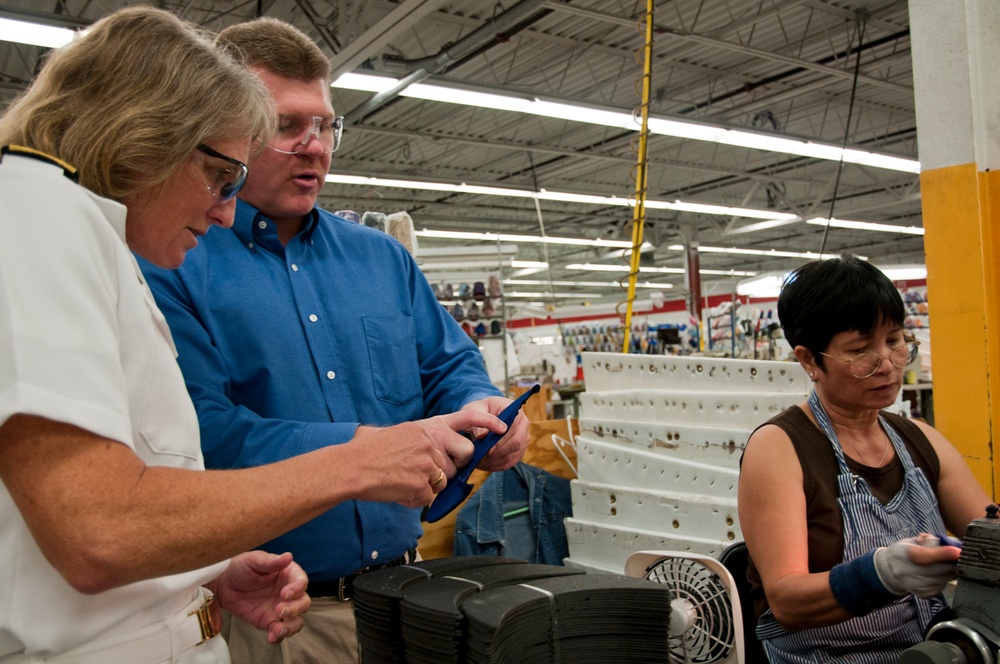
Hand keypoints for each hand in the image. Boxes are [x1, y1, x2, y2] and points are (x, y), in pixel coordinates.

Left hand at [208, 551, 309, 643]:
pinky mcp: (270, 622)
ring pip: (296, 620)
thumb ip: (271, 561)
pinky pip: (280, 632)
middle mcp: (289, 593)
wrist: (223, 584)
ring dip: (290, 626)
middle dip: (294, 609)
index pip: (301, 582)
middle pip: (303, 603)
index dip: (297, 588)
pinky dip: (278, 637)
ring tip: (276, 630)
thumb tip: (288, 556)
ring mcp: (280, 608)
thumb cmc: (241, 567)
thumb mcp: (254, 561)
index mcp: (288, 575)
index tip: (285, 593)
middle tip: (279, 610)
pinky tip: (271, 637)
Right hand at [349, 409, 504, 506]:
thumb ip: (418, 439)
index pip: (469, 418)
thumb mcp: (396, 432)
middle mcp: (434, 442)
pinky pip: (429, 497)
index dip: (489, 423)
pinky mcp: (424, 486)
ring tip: (403, 477)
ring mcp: (430, 464)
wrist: (352, 466)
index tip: (502, 428)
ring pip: (445, 481)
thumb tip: (427, 450)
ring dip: (429, 485)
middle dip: (453, 467)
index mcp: (429, 426)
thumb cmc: (366, 449)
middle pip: (463, 458)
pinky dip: (414, 498)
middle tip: (430, 469)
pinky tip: (398, 489)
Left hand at [460, 396, 529, 471]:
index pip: (512, 428)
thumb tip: (483, 436)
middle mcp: (523, 425)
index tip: (486, 448)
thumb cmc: (479, 410)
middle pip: (516, 444)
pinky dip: (496, 466)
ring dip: (495, 462)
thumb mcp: (475, 410)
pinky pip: (509, 463)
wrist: (482, 414)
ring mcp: (523, 439)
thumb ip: (479, 421)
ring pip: (512, 456)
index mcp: (515, 411)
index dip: (500, 440)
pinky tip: (484, 464)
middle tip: (481, 458)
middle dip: (497, 453)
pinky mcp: (518, 451)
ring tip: (479, 462)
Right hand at [873, 535, 960, 597]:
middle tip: (954, 555)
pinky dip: (944, 579)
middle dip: (952, 562)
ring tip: (941, 564)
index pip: (926, 556)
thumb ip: (931, 542)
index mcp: (905, 554)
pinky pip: (942, 585)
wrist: (890, 570)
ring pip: (945, 578)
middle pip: (941, 569)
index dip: (944, 554)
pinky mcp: (925, 594)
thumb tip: (953, 547)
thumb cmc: (904, 552)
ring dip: (949, 571)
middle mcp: (909, 572)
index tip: (958, 551)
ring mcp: (917, 585)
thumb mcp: (912, 541)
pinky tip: (936, 574)